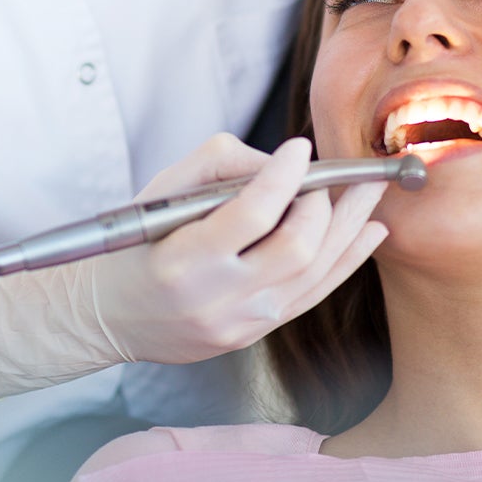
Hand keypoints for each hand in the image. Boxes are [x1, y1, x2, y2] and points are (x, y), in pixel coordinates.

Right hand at [0, 135, 387, 400]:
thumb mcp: (157, 194)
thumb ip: (216, 166)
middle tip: (332, 176)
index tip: (298, 148)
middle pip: (296, 247)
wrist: (110, 316)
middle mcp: (216, 297)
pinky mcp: (255, 334)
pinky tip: (368, 233)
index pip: (251, 214)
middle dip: (326, 204)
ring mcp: (240, 322)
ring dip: (350, 227)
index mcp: (182, 259)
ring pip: (316, 272)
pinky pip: (314, 294)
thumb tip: (277, 163)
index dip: (283, 177)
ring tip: (371, 193)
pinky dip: (348, 260)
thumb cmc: (132, 246)